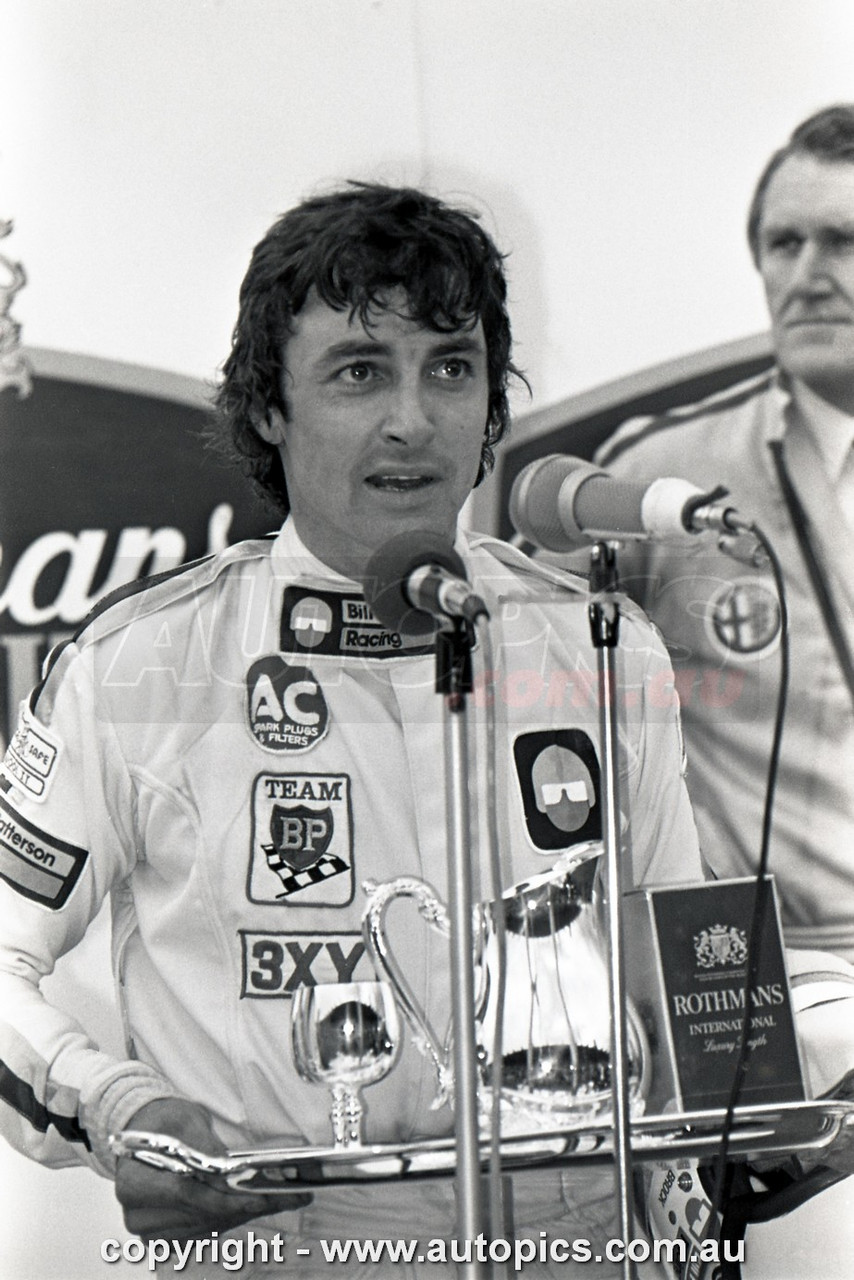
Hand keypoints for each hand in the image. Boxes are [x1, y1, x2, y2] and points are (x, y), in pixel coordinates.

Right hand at [115, 1097, 311, 1241]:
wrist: (143, 1130)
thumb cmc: (161, 1121)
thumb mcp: (184, 1119)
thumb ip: (202, 1145)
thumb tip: (227, 1167)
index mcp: (134, 1183)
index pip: (186, 1195)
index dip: (225, 1198)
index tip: (261, 1196)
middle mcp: (140, 1214)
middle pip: (204, 1214)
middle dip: (249, 1205)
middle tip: (291, 1196)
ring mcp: (153, 1229)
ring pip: (211, 1225)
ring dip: (248, 1212)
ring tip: (286, 1198)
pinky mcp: (168, 1234)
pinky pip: (208, 1228)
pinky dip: (235, 1216)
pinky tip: (259, 1202)